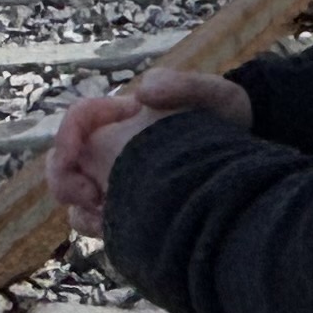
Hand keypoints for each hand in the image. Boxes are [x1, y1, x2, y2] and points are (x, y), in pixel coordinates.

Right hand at [46, 68, 249, 233]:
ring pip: (76, 197)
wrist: (247, 163)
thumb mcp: (217, 95)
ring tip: (107, 215)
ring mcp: (118, 179)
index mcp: (126, 116)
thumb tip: (140, 93)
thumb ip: (182, 85)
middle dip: (64, 179)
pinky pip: (95, 221)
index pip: (80, 118)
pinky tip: (118, 228)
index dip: (67, 133)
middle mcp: (115, 147)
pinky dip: (96, 226)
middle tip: (89, 195)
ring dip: (80, 208)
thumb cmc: (232, 121)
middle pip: (65, 162)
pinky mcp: (126, 208)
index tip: (73, 154)